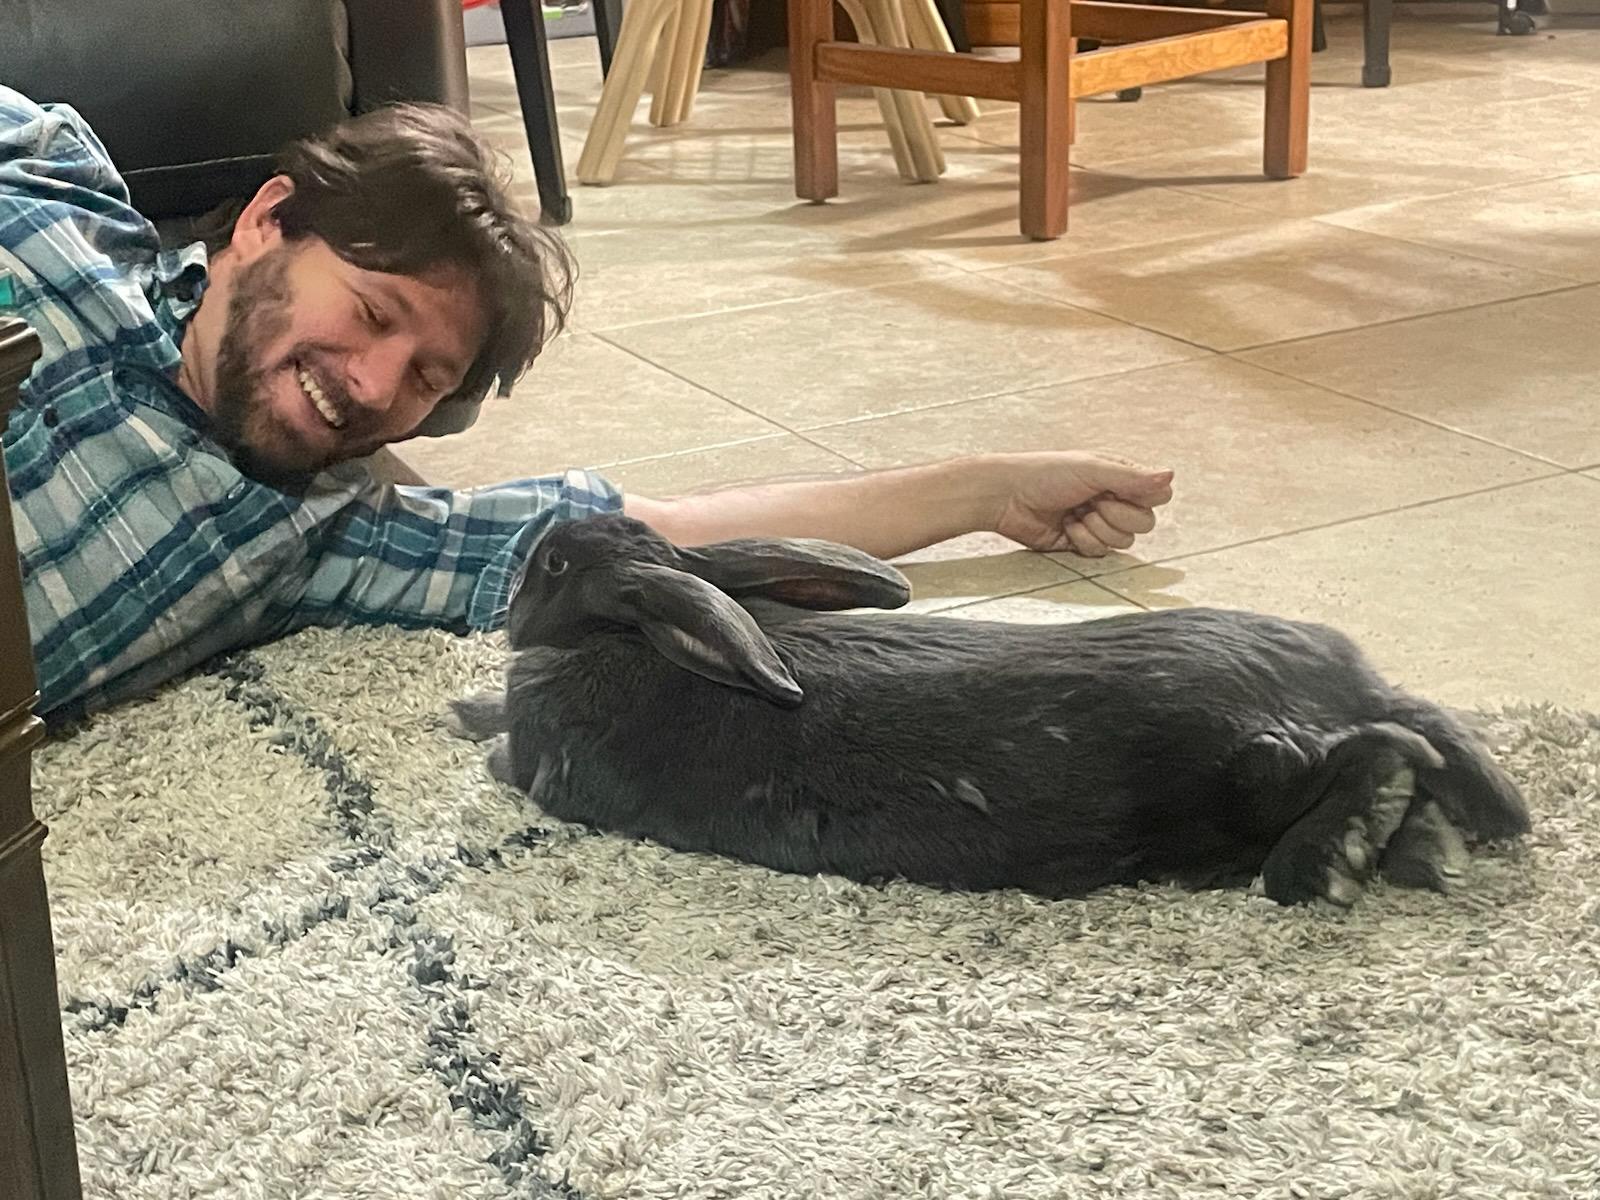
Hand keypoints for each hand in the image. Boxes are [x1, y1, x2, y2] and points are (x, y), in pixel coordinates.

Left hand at [985, 451, 1174, 557]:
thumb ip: (1132, 478)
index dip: (1144, 499)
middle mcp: (1114, 499)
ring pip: (1124, 541)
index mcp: (1120, 476)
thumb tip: (1171, 474)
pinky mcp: (1082, 543)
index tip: (1117, 491)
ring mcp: (1099, 523)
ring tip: (1075, 514)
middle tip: (1092, 503)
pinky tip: (1066, 527)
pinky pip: (1101, 553)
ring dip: (1098, 530)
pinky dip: (1084, 541)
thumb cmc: (1045, 473)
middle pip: (1145, 523)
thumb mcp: (1092, 469)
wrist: (1007, 497)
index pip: (1158, 495)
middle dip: (1117, 516)